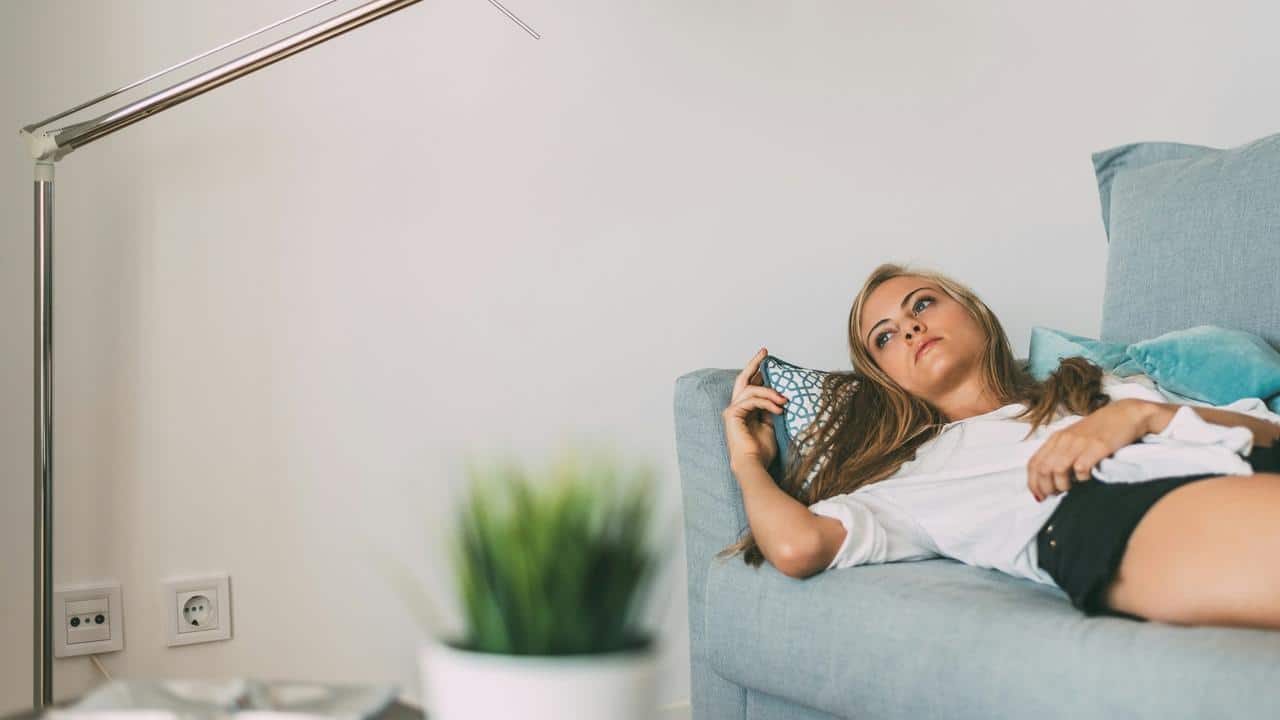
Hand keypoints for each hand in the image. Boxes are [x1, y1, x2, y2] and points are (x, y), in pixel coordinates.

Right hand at [723, 347, 786, 469]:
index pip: (751, 387)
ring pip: (751, 390)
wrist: (754, 465)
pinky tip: (779, 409)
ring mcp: (732, 411)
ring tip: (784, 400)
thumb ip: (770, 410)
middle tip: (765, 351)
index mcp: (744, 411)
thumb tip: (779, 397)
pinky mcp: (732, 414)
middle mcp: (735, 408)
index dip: (759, 373)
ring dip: (770, 392)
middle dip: (754, 364)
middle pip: (743, 379)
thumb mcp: (770, 426)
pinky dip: (767, 402)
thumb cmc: (762, 451)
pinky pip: (752, 400)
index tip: (769, 361)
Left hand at [1027, 399, 1151, 501]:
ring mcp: (1080, 442)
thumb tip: (1050, 479)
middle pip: (1043, 469)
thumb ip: (1061, 454)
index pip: (1034, 463)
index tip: (1039, 495)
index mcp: (1056, 438)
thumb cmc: (1100, 430)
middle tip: (1055, 494)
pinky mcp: (1097, 446)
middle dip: (1046, 487)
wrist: (1125, 414)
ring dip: (1062, 485)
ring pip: (1057, 470)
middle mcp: (1064, 439)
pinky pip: (1081, 468)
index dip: (1033, 482)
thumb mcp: (1074, 439)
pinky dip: (1082, 478)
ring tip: (1070, 488)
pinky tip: (1087, 477)